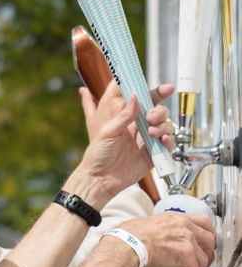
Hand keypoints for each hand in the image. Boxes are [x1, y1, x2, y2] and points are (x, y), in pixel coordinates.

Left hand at [75, 82, 174, 198]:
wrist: (101, 178)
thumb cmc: (98, 154)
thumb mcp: (107, 131)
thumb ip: (123, 115)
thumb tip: (134, 97)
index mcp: (124, 117)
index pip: (140, 98)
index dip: (151, 91)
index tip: (164, 88)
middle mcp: (137, 125)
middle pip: (157, 109)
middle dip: (159, 109)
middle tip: (151, 116)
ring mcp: (146, 138)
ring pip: (165, 124)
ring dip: (163, 125)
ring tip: (152, 131)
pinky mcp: (153, 152)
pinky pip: (168, 143)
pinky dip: (169, 140)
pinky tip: (162, 140)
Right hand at [120, 212, 215, 266]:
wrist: (126, 244)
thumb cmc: (127, 236)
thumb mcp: (146, 224)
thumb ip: (155, 228)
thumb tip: (153, 236)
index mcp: (175, 217)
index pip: (203, 221)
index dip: (208, 234)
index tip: (206, 244)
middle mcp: (184, 224)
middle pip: (210, 240)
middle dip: (209, 255)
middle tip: (202, 265)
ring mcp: (187, 238)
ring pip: (204, 259)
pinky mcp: (185, 252)